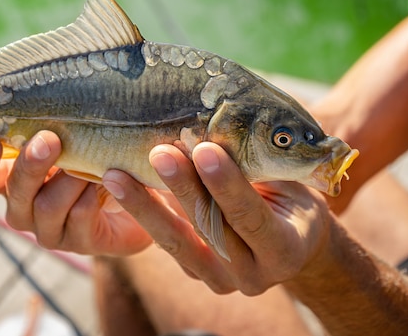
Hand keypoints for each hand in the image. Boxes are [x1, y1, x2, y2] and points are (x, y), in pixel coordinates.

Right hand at [0, 132, 151, 254]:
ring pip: (48, 205)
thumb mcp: (66, 135)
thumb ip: (45, 123)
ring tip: (93, 160)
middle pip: (13, 192)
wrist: (133, 195)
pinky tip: (107, 180)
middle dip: (30, 165)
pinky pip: (79, 216)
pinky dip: (93, 193)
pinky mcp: (77, 242)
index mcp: (7, 180)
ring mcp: (47, 229)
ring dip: (72, 178)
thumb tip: (39, 94)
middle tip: (49, 140)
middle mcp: (21, 207)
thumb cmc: (89, 154)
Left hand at [103, 142, 331, 294]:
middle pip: (211, 230)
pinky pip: (167, 244)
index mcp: (285, 251)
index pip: (253, 218)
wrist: (291, 237)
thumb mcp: (287, 181)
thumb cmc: (289, 197)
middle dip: (182, 189)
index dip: (228, 185)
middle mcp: (253, 275)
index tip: (205, 150)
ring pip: (178, 244)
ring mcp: (222, 279)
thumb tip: (214, 128)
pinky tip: (121, 190)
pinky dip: (144, 215)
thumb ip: (257, 167)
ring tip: (117, 176)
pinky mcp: (196, 273)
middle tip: (158, 153)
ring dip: (145, 208)